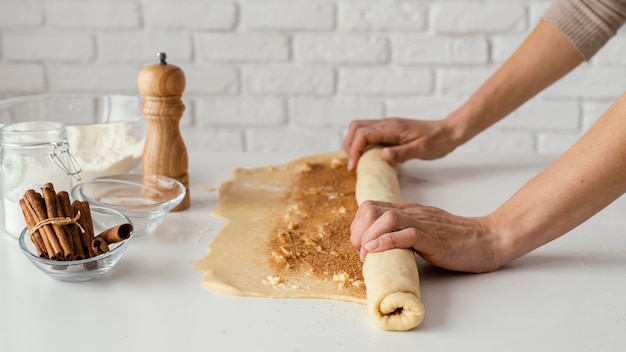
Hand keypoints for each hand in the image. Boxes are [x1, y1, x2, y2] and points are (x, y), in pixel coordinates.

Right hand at [343, 117, 458, 169]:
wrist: (448, 132)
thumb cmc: (437, 141)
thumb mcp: (421, 150)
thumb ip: (401, 153)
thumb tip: (382, 156)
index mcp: (392, 128)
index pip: (362, 134)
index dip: (354, 150)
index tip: (354, 166)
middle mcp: (387, 124)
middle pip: (356, 127)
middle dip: (349, 145)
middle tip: (353, 164)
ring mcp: (387, 126)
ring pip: (360, 128)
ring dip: (354, 143)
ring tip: (357, 160)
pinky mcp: (390, 130)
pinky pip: (369, 133)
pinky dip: (362, 143)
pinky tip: (369, 157)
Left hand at [350, 200, 502, 272]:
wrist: (489, 239)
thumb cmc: (457, 239)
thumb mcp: (423, 230)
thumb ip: (404, 231)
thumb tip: (379, 245)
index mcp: (408, 209)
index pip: (370, 206)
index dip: (357, 225)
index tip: (359, 245)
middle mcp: (412, 212)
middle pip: (371, 209)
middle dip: (358, 231)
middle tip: (361, 252)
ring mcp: (424, 223)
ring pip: (386, 218)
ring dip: (369, 236)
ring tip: (367, 254)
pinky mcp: (435, 238)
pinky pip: (408, 234)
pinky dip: (388, 241)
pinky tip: (377, 250)